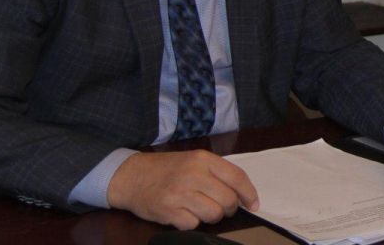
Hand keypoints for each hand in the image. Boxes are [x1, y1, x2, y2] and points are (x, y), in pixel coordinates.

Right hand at [107, 150, 258, 229]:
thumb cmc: (166, 169)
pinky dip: (193, 223)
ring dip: (212, 216)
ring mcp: (180, 193)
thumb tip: (242, 194)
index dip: (249, 193)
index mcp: (203, 159)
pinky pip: (194, 225)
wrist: (131, 176)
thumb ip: (216, 173)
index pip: (237, 177)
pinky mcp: (168, 211)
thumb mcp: (193, 160)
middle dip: (230, 208)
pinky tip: (184, 214)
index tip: (253, 204)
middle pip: (228, 199)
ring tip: (201, 210)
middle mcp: (193, 174)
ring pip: (214, 214)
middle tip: (222, 208)